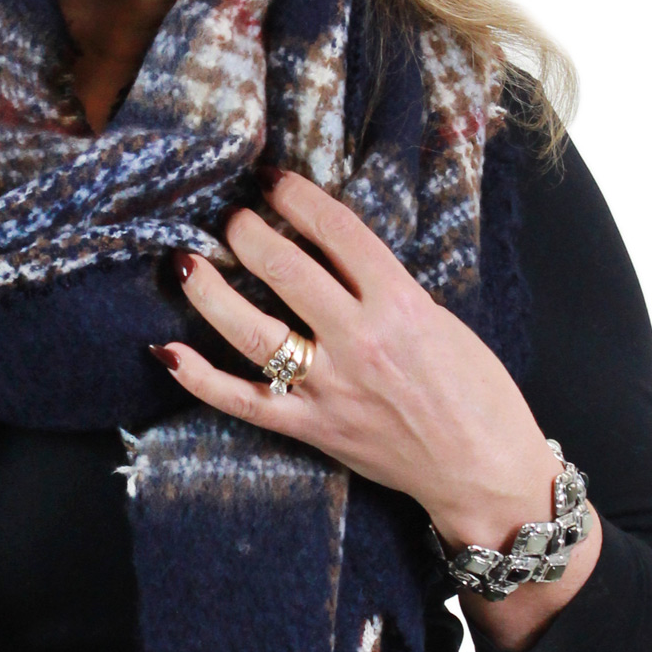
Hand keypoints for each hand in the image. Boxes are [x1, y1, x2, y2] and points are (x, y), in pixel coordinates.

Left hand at [153, 169, 599, 648]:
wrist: (484, 470)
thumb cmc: (476, 392)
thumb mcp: (442, 321)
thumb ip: (386, 288)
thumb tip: (332, 255)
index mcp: (401, 305)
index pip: (337, 232)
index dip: (297, 196)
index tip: (272, 180)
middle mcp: (360, 341)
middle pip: (286, 270)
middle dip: (248, 233)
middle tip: (231, 217)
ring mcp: (330, 388)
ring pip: (252, 331)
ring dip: (211, 292)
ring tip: (186, 262)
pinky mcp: (311, 428)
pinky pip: (242, 401)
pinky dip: (200, 378)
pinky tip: (167, 352)